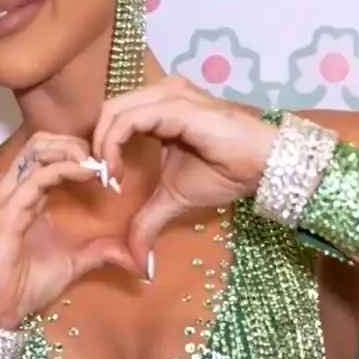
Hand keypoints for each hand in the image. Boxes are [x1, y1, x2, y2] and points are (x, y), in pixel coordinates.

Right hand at [0, 133, 138, 328]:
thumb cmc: (26, 283)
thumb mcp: (75, 261)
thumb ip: (102, 251)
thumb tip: (137, 257)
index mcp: (24, 193)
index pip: (47, 151)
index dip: (78, 151)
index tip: (109, 166)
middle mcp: (11, 188)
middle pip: (41, 142)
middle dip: (76, 143)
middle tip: (105, 160)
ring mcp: (5, 197)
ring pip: (36, 151)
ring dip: (72, 151)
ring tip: (99, 165)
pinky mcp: (5, 213)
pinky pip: (36, 179)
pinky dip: (64, 170)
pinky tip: (88, 174)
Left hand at [90, 77, 273, 267]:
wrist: (262, 166)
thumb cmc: (226, 173)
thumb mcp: (175, 199)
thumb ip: (149, 221)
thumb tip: (138, 264)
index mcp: (162, 108)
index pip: (116, 116)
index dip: (102, 146)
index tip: (109, 182)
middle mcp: (162, 94)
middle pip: (108, 109)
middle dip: (96, 145)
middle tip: (104, 178)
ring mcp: (168, 96)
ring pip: (113, 111)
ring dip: (102, 145)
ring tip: (112, 176)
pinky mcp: (174, 105)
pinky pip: (128, 120)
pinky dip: (113, 145)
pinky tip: (120, 172)